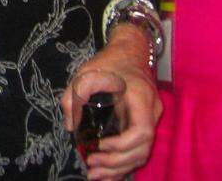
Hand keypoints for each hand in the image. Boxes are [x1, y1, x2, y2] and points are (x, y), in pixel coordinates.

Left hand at [62, 25, 161, 179]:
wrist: (129, 52)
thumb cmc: (109, 62)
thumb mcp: (86, 73)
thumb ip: (75, 96)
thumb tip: (70, 126)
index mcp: (140, 98)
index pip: (141, 132)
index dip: (122, 145)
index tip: (100, 146)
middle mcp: (151, 112)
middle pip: (142, 148)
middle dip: (117, 163)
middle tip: (91, 167)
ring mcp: (151, 119)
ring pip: (142, 152)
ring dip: (120, 168)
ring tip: (95, 175)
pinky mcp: (144, 124)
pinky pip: (138, 148)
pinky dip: (125, 163)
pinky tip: (110, 174)